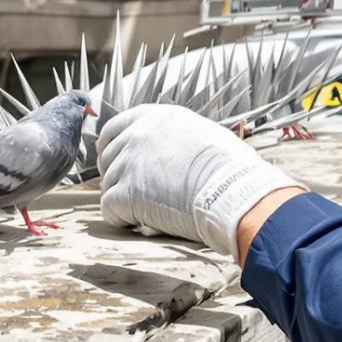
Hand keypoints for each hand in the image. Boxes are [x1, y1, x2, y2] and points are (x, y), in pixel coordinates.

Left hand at [97, 105, 302, 256]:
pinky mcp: (127, 193)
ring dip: (122, 200)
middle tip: (129, 193)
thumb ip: (179, 137)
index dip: (110, 147)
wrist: (233, 193)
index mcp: (156, 117)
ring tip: (144, 212)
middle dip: (115, 176)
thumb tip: (178, 149)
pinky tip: (137, 224)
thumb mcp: (204, 134)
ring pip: (108, 184)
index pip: (114, 127)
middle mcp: (139, 134)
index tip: (113, 162)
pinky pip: (109, 209)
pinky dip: (120, 219)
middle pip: (108, 157)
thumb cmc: (232, 168)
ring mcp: (130, 163)